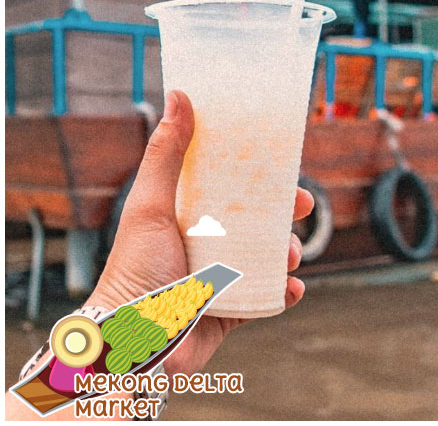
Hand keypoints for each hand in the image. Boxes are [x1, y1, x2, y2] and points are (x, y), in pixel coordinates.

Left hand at [86, 91, 310, 375]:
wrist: (135, 342)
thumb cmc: (135, 272)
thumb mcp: (151, 204)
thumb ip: (167, 153)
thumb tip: (181, 96)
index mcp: (188, 218)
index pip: (231, 189)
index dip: (260, 177)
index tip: (283, 169)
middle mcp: (207, 246)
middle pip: (258, 221)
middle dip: (285, 215)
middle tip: (300, 208)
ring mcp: (222, 279)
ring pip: (270, 257)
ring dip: (288, 252)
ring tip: (289, 256)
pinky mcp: (234, 311)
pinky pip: (271, 297)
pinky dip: (287, 291)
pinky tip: (291, 287)